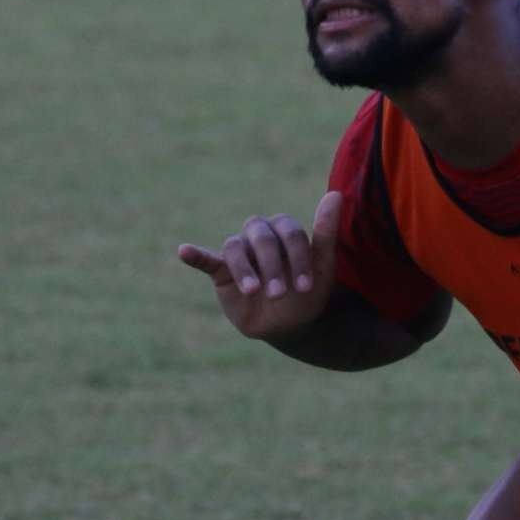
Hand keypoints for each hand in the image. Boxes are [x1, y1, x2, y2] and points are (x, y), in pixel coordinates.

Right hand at [179, 191, 343, 343]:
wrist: (289, 324)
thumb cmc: (307, 292)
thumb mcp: (323, 267)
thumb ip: (326, 230)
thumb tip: (336, 195)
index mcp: (285, 229)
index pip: (290, 232)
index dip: (298, 258)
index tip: (306, 286)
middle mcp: (260, 234)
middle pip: (262, 236)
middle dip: (273, 266)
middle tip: (280, 294)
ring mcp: (240, 251)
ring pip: (235, 246)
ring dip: (245, 269)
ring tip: (254, 292)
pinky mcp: (221, 270)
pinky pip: (206, 259)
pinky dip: (195, 254)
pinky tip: (183, 251)